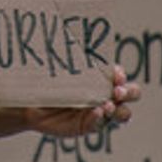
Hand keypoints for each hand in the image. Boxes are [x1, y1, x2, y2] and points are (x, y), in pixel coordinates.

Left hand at [25, 65, 140, 136]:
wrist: (30, 101)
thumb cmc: (46, 79)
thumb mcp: (61, 68)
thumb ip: (71, 59)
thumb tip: (72, 35)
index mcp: (102, 78)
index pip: (121, 76)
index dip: (122, 75)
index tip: (116, 74)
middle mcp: (105, 95)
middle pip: (131, 94)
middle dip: (129, 92)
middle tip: (117, 91)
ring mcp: (99, 112)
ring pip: (123, 114)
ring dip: (119, 110)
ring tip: (107, 106)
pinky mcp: (88, 126)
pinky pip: (100, 125)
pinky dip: (100, 119)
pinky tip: (96, 112)